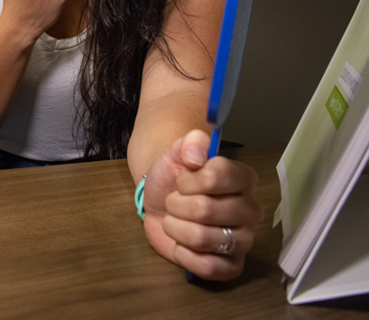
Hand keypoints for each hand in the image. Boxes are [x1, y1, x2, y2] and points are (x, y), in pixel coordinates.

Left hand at [142, 130, 263, 279]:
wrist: (161, 200)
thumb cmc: (175, 176)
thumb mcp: (177, 151)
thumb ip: (190, 142)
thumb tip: (197, 155)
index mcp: (243, 179)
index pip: (217, 175)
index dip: (189, 179)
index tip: (181, 179)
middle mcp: (250, 210)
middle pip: (205, 209)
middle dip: (177, 204)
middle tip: (175, 201)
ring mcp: (244, 240)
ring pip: (202, 238)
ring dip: (176, 228)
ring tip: (175, 220)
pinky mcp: (232, 265)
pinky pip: (208, 267)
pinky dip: (185, 254)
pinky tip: (182, 243)